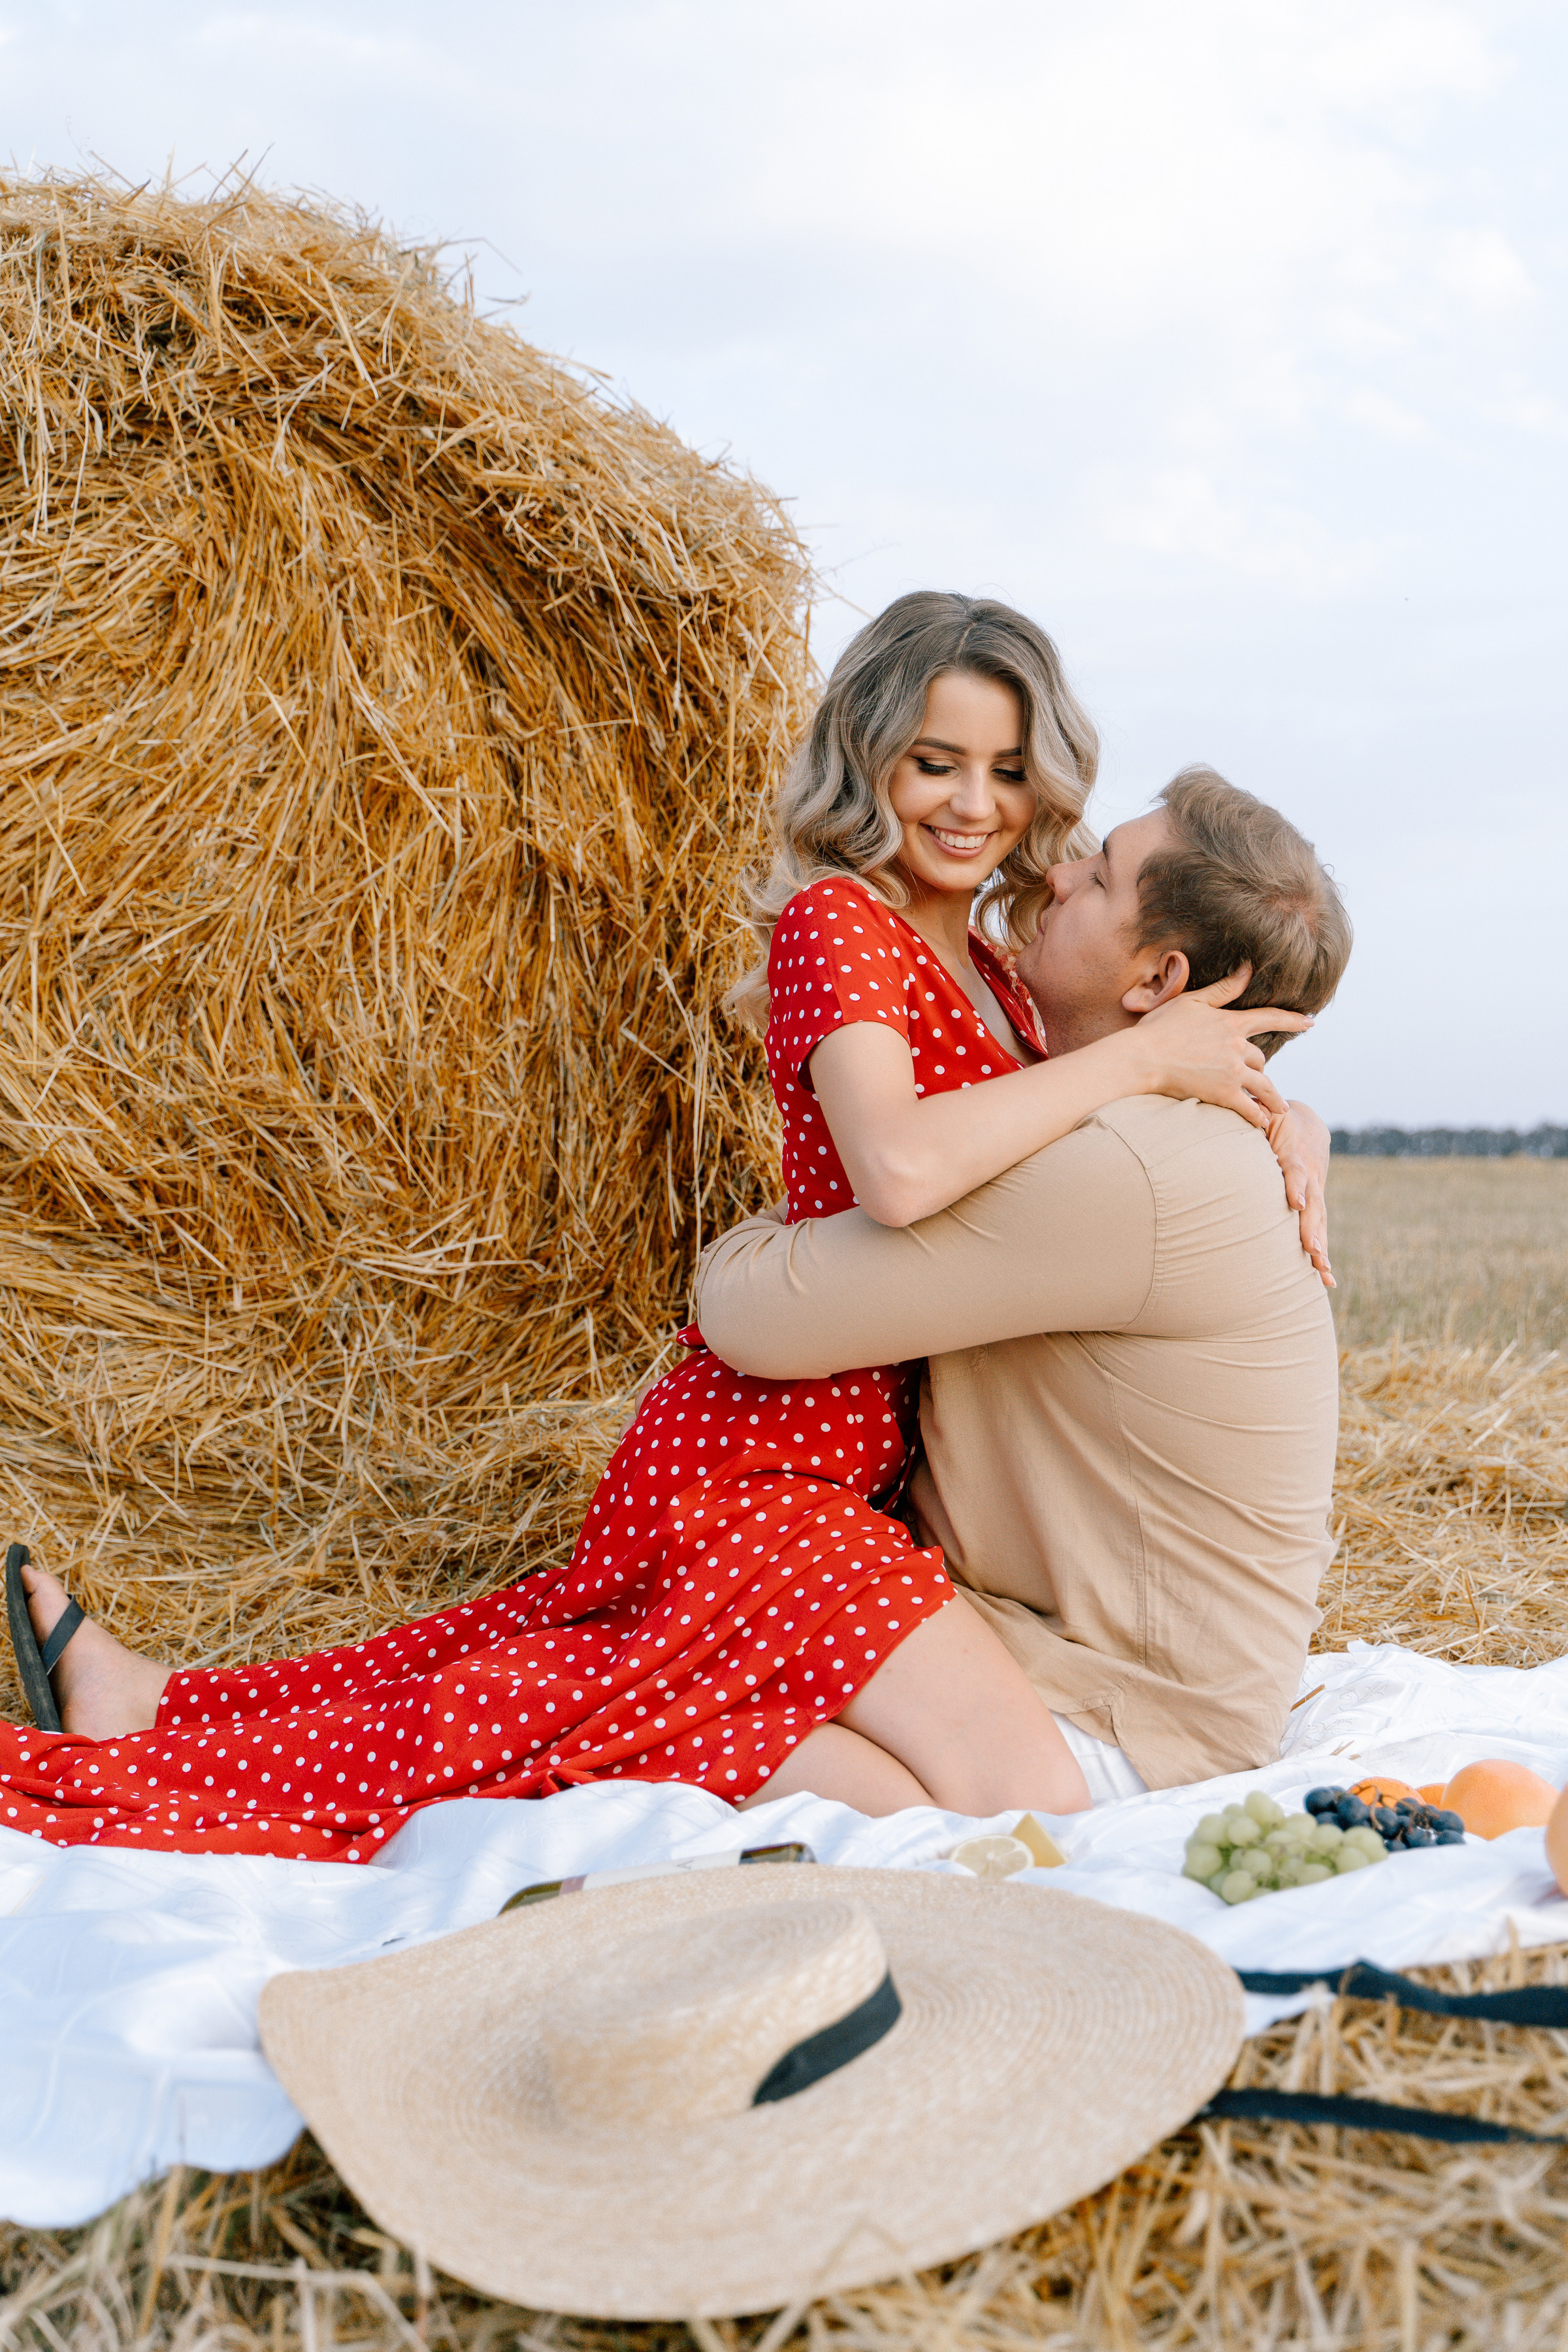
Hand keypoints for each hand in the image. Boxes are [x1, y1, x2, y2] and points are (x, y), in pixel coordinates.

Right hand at [1126, 967, 1312, 1130]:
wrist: (1142, 1058)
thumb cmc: (1160, 1028)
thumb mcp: (1192, 1002)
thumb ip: (1223, 990)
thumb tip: (1247, 969)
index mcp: (1230, 1022)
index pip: (1270, 1018)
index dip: (1292, 1019)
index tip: (1310, 1022)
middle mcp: (1236, 1047)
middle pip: (1261, 1058)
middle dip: (1260, 1067)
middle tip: (1258, 1078)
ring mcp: (1232, 1072)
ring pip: (1263, 1085)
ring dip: (1272, 1098)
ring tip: (1278, 1109)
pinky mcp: (1223, 1094)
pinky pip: (1249, 1107)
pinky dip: (1258, 1116)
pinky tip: (1262, 1124)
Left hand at [1269, 1100, 1333, 1285]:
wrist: (1306, 1124)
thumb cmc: (1275, 1120)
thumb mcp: (1265, 1112)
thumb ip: (1253, 1113)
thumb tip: (1239, 1101)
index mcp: (1294, 1154)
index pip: (1295, 1170)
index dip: (1296, 1185)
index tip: (1298, 1202)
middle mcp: (1309, 1177)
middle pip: (1312, 1205)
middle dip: (1311, 1228)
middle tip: (1312, 1250)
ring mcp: (1315, 1193)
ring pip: (1319, 1222)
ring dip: (1320, 1247)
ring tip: (1322, 1272)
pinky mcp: (1316, 1205)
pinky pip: (1320, 1231)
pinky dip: (1322, 1255)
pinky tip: (1326, 1280)